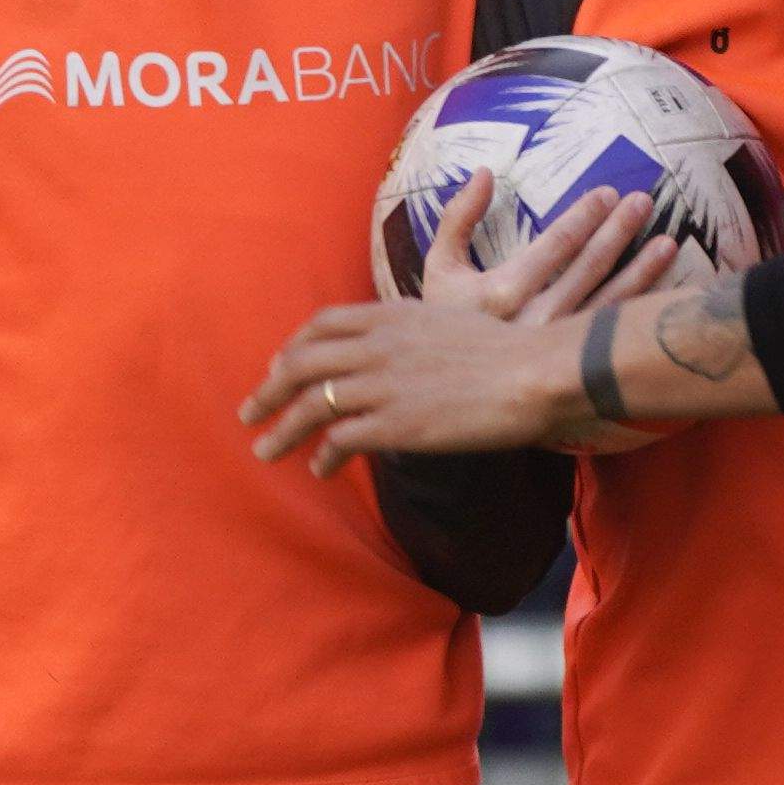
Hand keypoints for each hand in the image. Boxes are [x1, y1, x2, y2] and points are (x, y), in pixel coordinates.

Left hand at [248, 191, 663, 470]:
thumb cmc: (506, 350)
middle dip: (267, 391)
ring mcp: (382, 384)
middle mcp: (376, 346)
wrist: (535, 372)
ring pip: (310, 405)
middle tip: (248, 413)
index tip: (278, 367)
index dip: (292, 348)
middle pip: (300, 364)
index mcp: (390, 315)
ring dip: (280, 430)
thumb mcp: (448, 321)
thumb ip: (412, 334)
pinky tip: (318, 469)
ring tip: (263, 450)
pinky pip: (340, 440)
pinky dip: (323, 455)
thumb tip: (398, 356)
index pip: (320, 325)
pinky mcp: (395, 424)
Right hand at [441, 188, 682, 447]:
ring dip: (642, 270)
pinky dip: (637, 311)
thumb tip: (484, 172)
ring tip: (667, 242)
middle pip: (589, 266)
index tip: (608, 193)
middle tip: (643, 201)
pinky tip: (662, 293)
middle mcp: (534, 321)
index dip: (586, 215)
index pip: (557, 243)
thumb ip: (458, 218)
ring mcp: (556, 348)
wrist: (446, 391)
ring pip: (609, 302)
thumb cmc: (444, 322)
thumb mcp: (440, 268)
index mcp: (501, 293)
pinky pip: (611, 335)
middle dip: (619, 230)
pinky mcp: (570, 371)